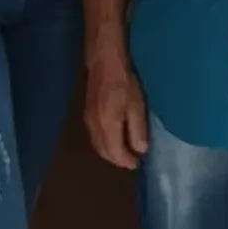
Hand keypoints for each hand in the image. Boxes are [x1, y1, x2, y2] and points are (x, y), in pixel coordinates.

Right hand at [85, 54, 148, 169]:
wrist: (105, 64)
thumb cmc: (124, 83)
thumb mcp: (136, 106)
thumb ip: (137, 130)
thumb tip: (140, 150)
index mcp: (107, 127)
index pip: (115, 153)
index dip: (126, 161)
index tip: (136, 164)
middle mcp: (95, 128)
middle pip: (104, 152)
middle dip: (117, 159)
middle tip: (131, 161)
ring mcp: (88, 122)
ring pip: (97, 146)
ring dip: (109, 153)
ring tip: (124, 153)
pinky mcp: (87, 115)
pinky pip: (94, 137)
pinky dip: (104, 144)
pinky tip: (113, 139)